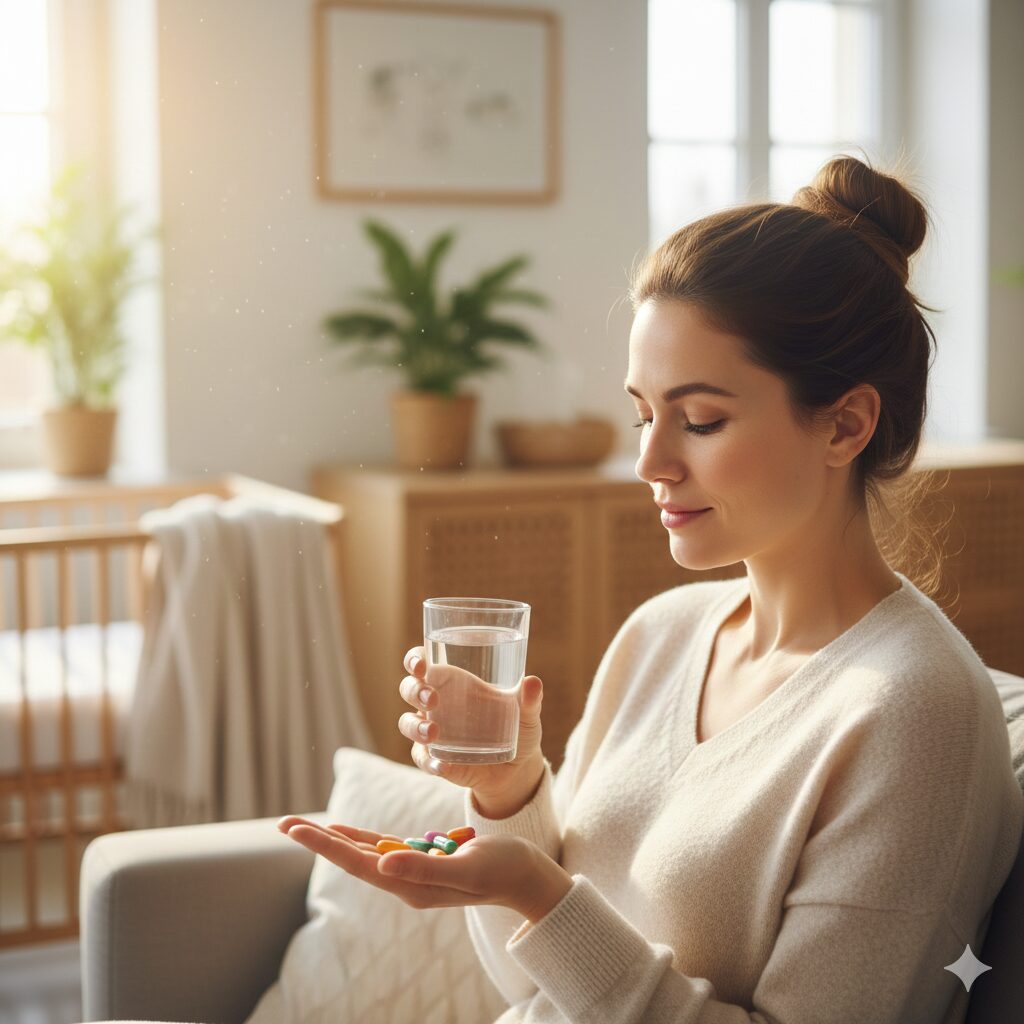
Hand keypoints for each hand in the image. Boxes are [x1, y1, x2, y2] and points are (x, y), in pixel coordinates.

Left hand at [276, 815, 571, 922]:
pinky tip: (342, 830)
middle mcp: (406, 882)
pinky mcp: (423, 860)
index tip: (295, 830)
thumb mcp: (467, 868)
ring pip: (363, 853)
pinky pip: (382, 848)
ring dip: (332, 839)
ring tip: (300, 827)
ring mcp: (413, 872)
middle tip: (282, 824)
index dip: (325, 845)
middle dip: (317, 841)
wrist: (527, 877)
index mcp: (412, 886)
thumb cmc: (504, 868)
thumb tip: (382, 862)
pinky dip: (359, 837)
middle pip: (352, 858)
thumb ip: (425, 867)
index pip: (358, 863)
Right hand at [398, 646, 545, 817]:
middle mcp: (435, 703)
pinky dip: (429, 761)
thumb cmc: (516, 726)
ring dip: (415, 726)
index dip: (414, 659)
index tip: (421, 664)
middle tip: (432, 699)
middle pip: (409, 689)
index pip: (421, 662)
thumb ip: (528, 699)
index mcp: (452, 681)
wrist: (516, 768)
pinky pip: (422, 758)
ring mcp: (431, 731)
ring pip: (407, 723)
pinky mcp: (435, 758)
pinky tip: (442, 765)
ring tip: (434, 733)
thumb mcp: (525, 713)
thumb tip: (533, 683)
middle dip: (414, 691)